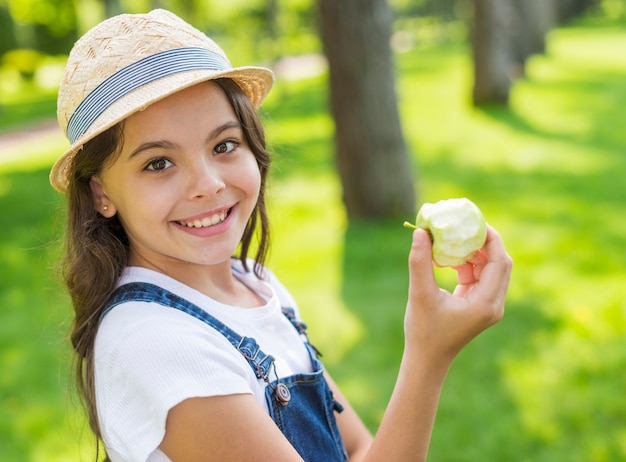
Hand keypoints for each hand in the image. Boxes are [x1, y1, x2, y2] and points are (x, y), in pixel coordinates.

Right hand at [404, 225, 512, 365]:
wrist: (427, 360)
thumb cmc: (423, 331)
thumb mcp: (420, 294)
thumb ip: (421, 262)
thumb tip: (420, 232)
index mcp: (486, 302)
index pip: (499, 261)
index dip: (490, 237)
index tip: (472, 220)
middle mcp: (493, 303)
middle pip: (499, 262)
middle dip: (482, 241)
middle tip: (463, 225)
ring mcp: (488, 305)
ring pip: (489, 268)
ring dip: (472, 252)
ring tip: (451, 240)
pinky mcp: (478, 304)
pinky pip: (479, 276)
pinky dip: (466, 264)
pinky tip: (447, 259)